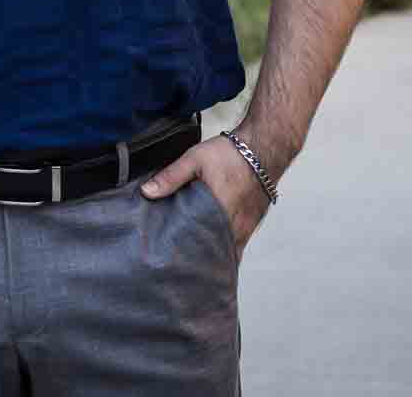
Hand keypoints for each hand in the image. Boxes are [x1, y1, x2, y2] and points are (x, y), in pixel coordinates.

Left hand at [141, 136, 270, 253]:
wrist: (264, 147)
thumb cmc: (231, 154)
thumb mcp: (195, 160)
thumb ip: (171, 177)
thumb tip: (147, 192)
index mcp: (220, 213)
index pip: (201, 246)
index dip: (186, 255)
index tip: (170, 260)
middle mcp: (236, 226)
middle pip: (215, 254)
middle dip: (198, 260)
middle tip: (178, 264)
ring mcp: (247, 227)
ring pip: (228, 252)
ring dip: (213, 255)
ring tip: (192, 259)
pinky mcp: (252, 224)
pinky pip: (238, 245)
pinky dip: (225, 248)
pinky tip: (212, 248)